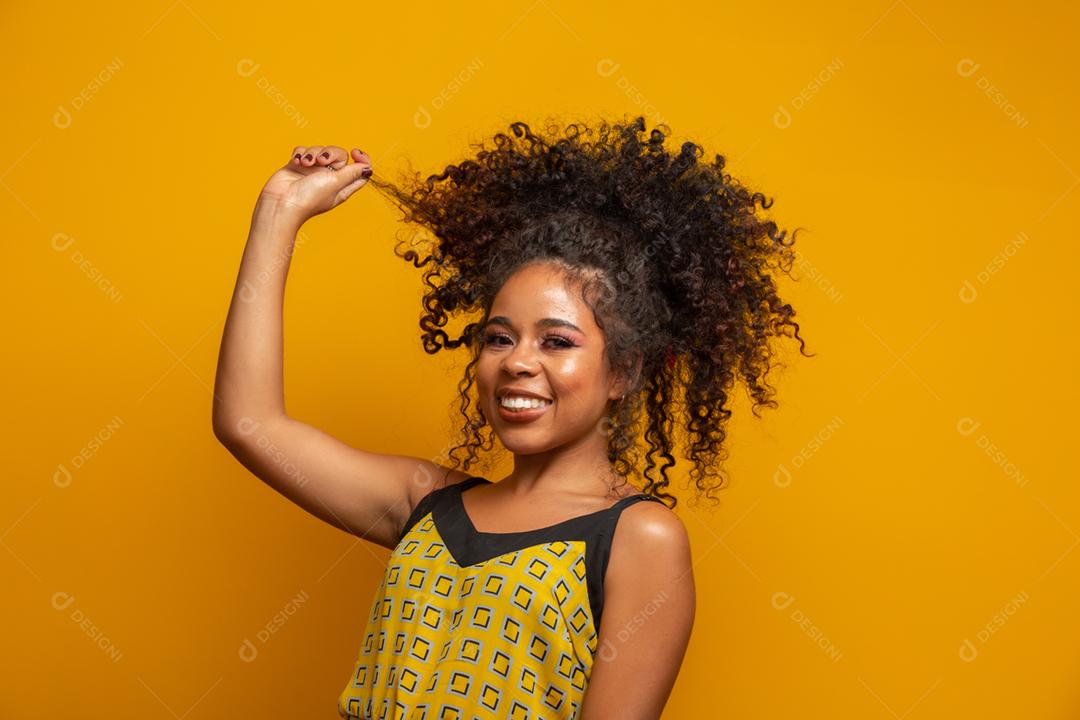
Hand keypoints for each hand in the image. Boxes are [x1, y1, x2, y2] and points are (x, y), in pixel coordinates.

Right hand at [258, 145, 372, 224]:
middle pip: (339, 155)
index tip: (355, 152)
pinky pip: (303, 151)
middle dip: (330, 152)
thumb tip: (368, 168)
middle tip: (321, 161)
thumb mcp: (336, 183)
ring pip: (319, 150)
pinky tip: (296, 162)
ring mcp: (312, 172)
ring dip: (312, 153)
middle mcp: (329, 178)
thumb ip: (352, 173)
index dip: (361, 159)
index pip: (359, 170)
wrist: (281, 202)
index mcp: (342, 185)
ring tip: (306, 164)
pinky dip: (301, 153)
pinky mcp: (298, 166)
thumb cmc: (309, 198)